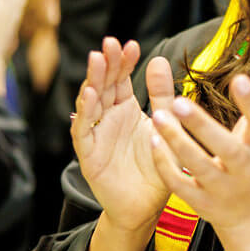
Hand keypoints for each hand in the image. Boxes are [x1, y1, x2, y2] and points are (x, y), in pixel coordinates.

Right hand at [72, 37, 175, 233]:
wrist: (146, 207)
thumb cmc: (156, 167)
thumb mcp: (166, 128)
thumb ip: (162, 96)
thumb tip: (158, 59)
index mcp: (125, 109)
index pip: (121, 79)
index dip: (123, 61)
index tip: (130, 44)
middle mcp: (108, 118)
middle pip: (103, 85)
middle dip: (106, 63)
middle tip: (109, 44)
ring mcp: (96, 135)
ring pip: (89, 103)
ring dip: (92, 80)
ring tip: (97, 60)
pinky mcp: (89, 155)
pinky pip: (83, 131)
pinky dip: (84, 113)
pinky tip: (90, 95)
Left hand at [150, 68, 249, 250]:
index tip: (238, 78)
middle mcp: (244, 168)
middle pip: (225, 147)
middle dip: (203, 126)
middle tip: (179, 101)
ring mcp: (222, 187)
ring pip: (198, 166)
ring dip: (177, 142)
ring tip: (158, 116)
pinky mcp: (202, 202)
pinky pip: (180, 184)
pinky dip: (165, 164)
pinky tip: (152, 141)